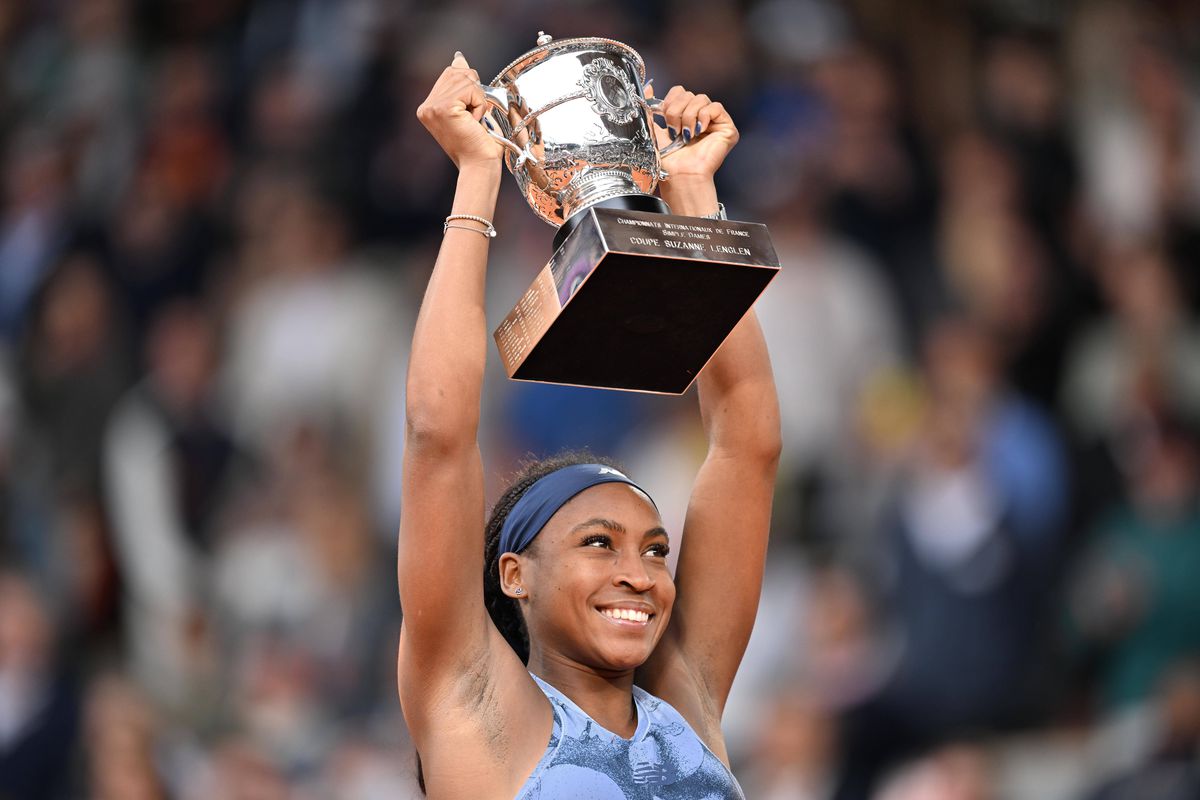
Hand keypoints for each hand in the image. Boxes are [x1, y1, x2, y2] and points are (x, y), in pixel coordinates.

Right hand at [416, 52, 503, 170]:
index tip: (470, 109)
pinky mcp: (443, 107)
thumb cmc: (479, 144)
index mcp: (428, 106)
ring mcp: (432, 106)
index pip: (451, 74)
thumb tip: (458, 57)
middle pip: (457, 72)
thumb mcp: (470, 108)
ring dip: (479, 100)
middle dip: (475, 91)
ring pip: (465, 79)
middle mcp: (426, 106)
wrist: (480, 166)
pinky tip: (475, 122)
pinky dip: (480, 105)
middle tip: (473, 118)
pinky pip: (471, 90)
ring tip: (474, 121)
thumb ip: (462, 85)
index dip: (469, 85)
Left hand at [647, 84, 738, 179]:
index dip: (670, 101)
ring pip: (700, 98)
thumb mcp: (655, 128)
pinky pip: (715, 107)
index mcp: (685, 116)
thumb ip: (651, 108)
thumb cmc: (669, 160)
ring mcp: (714, 122)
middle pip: (688, 94)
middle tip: (675, 131)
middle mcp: (700, 117)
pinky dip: (704, 117)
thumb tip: (647, 87)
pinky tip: (699, 131)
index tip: (663, 117)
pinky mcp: (727, 128)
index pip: (679, 91)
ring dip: (689, 116)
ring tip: (686, 135)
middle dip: (676, 111)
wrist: (680, 174)